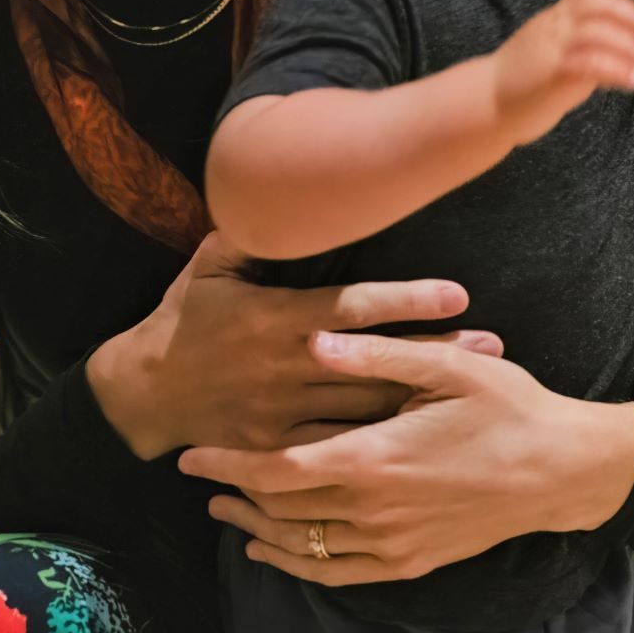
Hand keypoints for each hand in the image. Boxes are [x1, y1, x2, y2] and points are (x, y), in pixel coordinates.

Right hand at [86, 232, 503, 459]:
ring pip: (364, 408)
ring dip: (420, 398)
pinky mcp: (277, 448)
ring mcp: (283, 412)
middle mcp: (286, 365)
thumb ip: (250, 231)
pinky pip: (335, 449)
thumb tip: (279, 183)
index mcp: (277, 317)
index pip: (352, 307)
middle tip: (491, 345)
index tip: (457, 295)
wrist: (142, 393)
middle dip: (434, 353)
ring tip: (476, 388)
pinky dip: (377, 445)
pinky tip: (420, 440)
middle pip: (375, 361)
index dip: (406, 300)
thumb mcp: (209, 265)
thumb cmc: (184, 319)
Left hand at [181, 331, 633, 585]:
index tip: (193, 456)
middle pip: (282, 511)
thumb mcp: (448, 367)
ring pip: (303, 547)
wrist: (562, 470)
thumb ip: (375, 356)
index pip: (277, 469)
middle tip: (201, 481)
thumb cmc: (508, 407)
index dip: (229, 465)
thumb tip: (314, 339)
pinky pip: (338, 573)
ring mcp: (392, 542)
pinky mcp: (410, 562)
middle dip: (234, 495)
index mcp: (374, 457)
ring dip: (258, 531)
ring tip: (228, 513)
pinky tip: (277, 552)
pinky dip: (298, 565)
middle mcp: (374, 509)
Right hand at [489, 0, 633, 144]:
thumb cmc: (526, 78)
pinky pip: (591, 63)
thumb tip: (627, 38)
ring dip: (631, 48)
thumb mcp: (556, 47)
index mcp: (557, 16)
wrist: (485, 104)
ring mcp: (551, 47)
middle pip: (599, 3)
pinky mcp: (551, 73)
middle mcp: (555, 25)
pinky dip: (620, 70)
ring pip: (598, 31)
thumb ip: (586, 37)